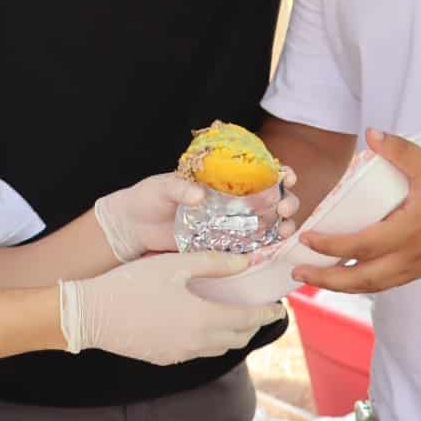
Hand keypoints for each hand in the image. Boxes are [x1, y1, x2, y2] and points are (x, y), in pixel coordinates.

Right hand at [59, 251, 285, 365]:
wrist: (92, 315)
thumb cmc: (132, 284)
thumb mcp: (173, 265)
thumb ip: (213, 263)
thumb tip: (246, 260)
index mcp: (204, 318)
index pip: (248, 320)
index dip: (267, 314)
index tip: (279, 308)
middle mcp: (198, 342)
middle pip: (238, 338)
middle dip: (253, 325)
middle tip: (259, 310)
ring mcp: (181, 354)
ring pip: (220, 348)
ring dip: (233, 334)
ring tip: (236, 317)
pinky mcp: (165, 358)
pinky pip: (199, 352)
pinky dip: (211, 340)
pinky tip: (203, 325)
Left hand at [93, 168, 300, 261]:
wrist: (132, 227)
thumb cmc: (148, 198)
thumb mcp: (162, 186)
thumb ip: (180, 187)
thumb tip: (199, 196)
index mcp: (223, 179)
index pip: (259, 171)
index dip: (280, 172)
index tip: (287, 176)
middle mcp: (232, 200)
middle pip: (271, 199)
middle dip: (287, 201)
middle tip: (285, 207)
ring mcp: (229, 224)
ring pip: (266, 224)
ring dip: (282, 226)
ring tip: (285, 230)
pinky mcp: (221, 246)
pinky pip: (249, 247)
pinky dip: (265, 247)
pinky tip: (273, 248)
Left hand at [292, 128, 420, 292]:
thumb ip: (399, 150)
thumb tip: (370, 134)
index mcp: (411, 231)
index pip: (362, 245)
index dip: (331, 245)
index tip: (307, 238)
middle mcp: (412, 257)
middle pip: (362, 279)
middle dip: (327, 279)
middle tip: (299, 273)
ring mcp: (419, 267)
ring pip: (375, 286)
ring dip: (343, 284)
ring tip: (317, 277)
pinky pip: (388, 282)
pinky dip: (365, 282)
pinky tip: (351, 273)